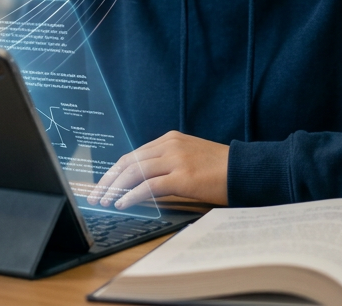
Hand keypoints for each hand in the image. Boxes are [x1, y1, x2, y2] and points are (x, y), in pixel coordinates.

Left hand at [87, 131, 228, 210]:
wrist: (246, 169)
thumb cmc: (220, 169)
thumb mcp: (190, 157)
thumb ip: (168, 162)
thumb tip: (143, 181)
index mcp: (170, 139)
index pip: (133, 154)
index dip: (114, 171)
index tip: (102, 184)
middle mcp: (170, 145)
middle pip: (129, 161)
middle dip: (108, 180)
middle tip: (95, 195)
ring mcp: (176, 159)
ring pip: (135, 172)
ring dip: (115, 188)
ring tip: (104, 201)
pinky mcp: (183, 176)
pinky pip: (149, 186)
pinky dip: (132, 195)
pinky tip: (123, 203)